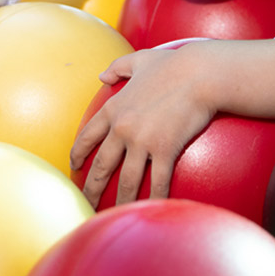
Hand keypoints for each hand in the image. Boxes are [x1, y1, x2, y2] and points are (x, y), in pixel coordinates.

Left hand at [70, 44, 215, 208]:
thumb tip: (101, 77)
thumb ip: (118, 67)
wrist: (199, 73)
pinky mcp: (164, 150)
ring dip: (120, 201)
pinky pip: (157, 182)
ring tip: (115, 215)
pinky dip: (155, 198)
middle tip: (85, 202)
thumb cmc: (173, 64)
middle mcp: (123, 128)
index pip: (88, 136)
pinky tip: (154, 210)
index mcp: (114, 108)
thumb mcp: (139, 60)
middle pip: (102, 165)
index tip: (74, 167)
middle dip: (91, 187)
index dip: (78, 154)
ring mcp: (142, 141)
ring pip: (127, 180)